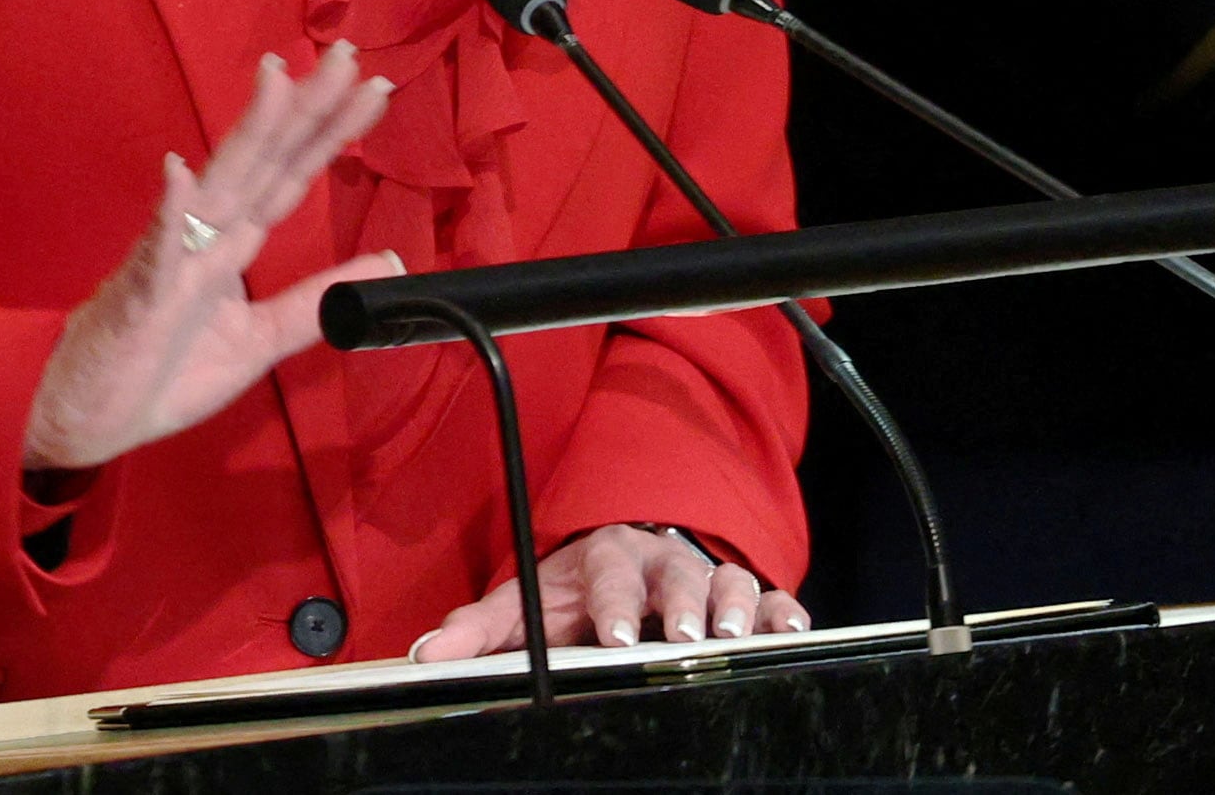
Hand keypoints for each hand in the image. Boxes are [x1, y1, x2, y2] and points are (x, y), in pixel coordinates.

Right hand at [21, 43, 399, 473]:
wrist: (91, 417)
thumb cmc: (165, 370)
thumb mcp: (260, 339)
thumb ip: (317, 300)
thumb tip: (392, 262)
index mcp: (233, 242)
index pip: (291, 175)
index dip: (329, 133)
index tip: (373, 87)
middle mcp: (206, 234)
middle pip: (264, 161)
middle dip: (303, 109)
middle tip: (344, 54)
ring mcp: (172, 258)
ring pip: (218, 185)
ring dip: (246, 133)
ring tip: (277, 81)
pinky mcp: (140, 295)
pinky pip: (156, 251)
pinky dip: (168, 212)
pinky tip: (178, 172)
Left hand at [411, 525, 805, 660]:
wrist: (618, 565)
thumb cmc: (571, 593)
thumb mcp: (522, 604)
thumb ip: (477, 631)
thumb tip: (427, 656)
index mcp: (607, 557)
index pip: (611, 575)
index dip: (613, 602)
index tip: (612, 634)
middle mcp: (662, 562)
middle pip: (680, 575)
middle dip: (684, 605)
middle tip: (683, 637)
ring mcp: (705, 576)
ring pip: (730, 582)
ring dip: (735, 608)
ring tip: (733, 638)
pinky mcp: (742, 597)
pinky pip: (771, 598)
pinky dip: (782, 612)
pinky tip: (788, 633)